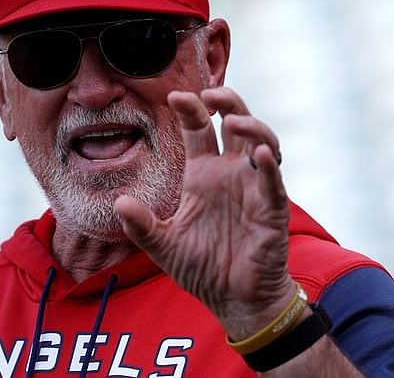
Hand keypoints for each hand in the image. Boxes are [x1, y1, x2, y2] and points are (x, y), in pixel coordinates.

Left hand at [114, 86, 295, 339]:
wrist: (233, 299)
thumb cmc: (202, 267)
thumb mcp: (164, 245)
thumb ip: (142, 226)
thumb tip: (119, 203)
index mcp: (203, 174)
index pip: (199, 130)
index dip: (191, 110)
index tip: (173, 96)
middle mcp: (230, 174)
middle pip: (236, 123)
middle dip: (227, 102)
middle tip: (211, 93)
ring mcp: (253, 188)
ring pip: (262, 143)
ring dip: (252, 127)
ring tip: (232, 120)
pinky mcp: (272, 209)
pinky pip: (273, 182)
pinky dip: (268, 167)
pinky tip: (259, 154)